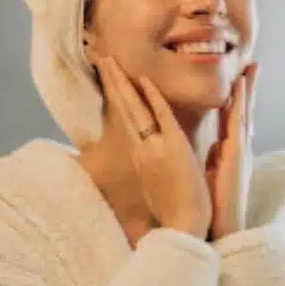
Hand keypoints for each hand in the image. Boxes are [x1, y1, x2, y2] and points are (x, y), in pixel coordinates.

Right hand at [97, 57, 212, 238]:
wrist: (184, 228)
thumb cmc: (175, 212)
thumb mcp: (159, 185)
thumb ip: (153, 167)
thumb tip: (150, 161)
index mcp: (142, 156)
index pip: (127, 119)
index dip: (117, 97)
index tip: (109, 77)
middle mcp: (143, 149)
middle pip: (124, 109)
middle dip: (112, 82)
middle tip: (101, 57)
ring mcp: (156, 148)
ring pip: (136, 109)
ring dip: (123, 83)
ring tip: (110, 60)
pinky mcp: (173, 149)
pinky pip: (161, 117)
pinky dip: (153, 98)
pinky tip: (143, 79)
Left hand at [205, 63, 257, 240]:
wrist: (220, 228)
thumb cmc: (213, 206)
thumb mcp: (212, 175)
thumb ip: (214, 159)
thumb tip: (214, 148)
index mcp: (230, 152)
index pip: (232, 119)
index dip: (236, 98)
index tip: (238, 79)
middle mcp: (238, 148)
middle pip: (243, 111)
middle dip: (247, 88)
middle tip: (251, 64)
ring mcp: (240, 150)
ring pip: (244, 112)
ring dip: (247, 89)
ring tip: (250, 68)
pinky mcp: (237, 155)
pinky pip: (237, 123)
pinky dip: (239, 104)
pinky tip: (239, 87)